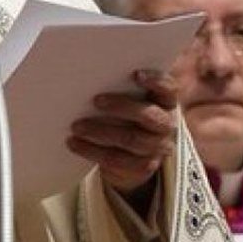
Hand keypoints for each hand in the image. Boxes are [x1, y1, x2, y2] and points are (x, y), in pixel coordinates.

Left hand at [66, 69, 178, 195]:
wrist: (129, 155)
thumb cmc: (124, 114)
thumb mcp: (128, 99)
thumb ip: (119, 86)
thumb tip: (87, 74)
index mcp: (165, 102)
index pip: (168, 89)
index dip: (155, 81)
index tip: (135, 74)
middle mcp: (166, 125)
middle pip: (149, 115)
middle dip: (121, 106)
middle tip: (95, 100)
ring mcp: (156, 148)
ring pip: (130, 139)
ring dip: (99, 131)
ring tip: (76, 126)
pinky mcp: (143, 167)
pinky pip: (117, 159)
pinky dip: (92, 150)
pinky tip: (74, 143)